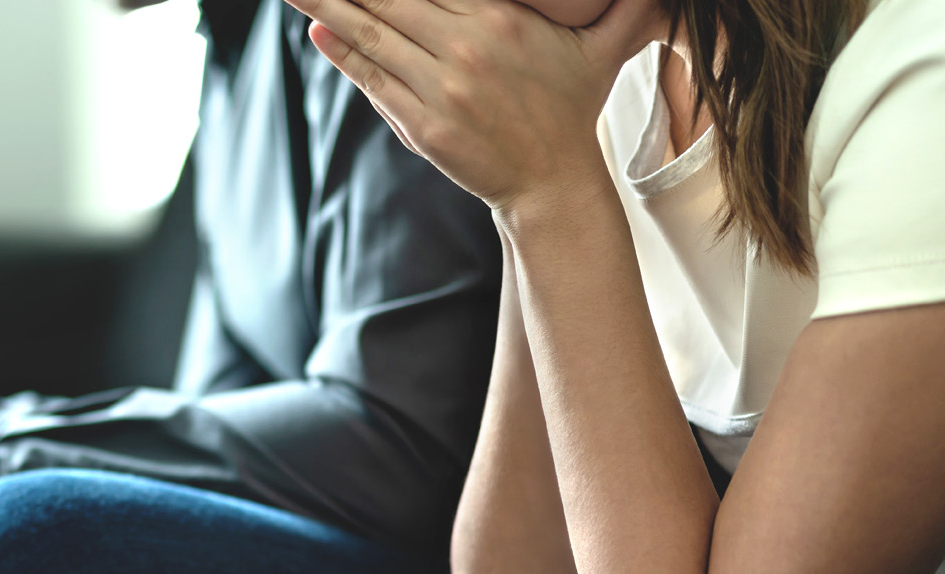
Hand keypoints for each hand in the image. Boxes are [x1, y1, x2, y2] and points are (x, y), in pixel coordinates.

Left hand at [286, 0, 661, 211]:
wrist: (553, 184)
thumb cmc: (571, 108)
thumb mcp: (605, 45)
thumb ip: (625, 3)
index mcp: (503, 19)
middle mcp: (467, 48)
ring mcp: (441, 89)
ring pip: (373, 33)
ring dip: (329, 6)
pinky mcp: (422, 126)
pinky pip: (374, 80)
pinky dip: (344, 53)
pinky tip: (319, 28)